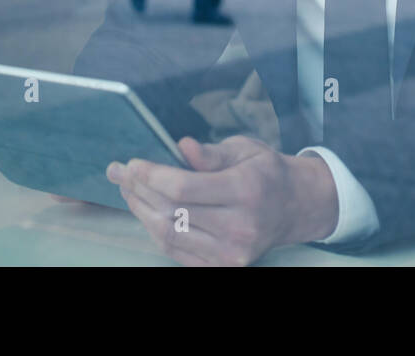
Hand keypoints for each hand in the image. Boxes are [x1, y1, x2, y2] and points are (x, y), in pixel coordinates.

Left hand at [108, 135, 337, 265]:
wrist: (294, 207)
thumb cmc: (265, 172)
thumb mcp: (245, 149)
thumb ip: (211, 153)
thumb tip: (181, 147)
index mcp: (246, 191)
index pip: (184, 188)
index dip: (151, 176)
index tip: (132, 164)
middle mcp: (240, 227)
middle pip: (172, 212)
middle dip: (139, 190)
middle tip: (119, 173)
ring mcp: (231, 253)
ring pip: (169, 235)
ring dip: (141, 211)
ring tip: (128, 190)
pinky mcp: (223, 266)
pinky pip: (176, 251)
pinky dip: (156, 230)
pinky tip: (146, 211)